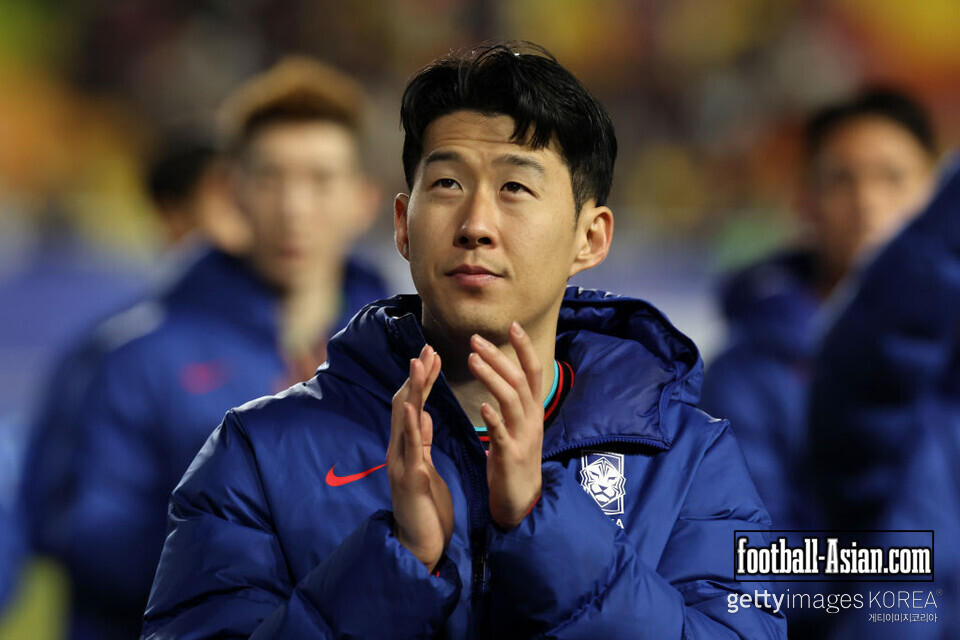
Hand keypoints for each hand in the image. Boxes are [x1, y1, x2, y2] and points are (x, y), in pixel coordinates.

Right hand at [387, 345, 453, 571]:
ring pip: (403, 419)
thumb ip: (422, 443)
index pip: (412, 404)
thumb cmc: (425, 508)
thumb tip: (422, 415)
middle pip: (404, 404)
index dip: (421, 379)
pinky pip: (409, 448)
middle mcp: (398, 450)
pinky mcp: (410, 478)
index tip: (433, 354)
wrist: (421, 545)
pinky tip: (414, 405)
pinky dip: (410, 425)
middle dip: (416, 375)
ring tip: (419, 363)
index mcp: (407, 447)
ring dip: (412, 389)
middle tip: (428, 347)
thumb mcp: (426, 469)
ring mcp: (400, 463)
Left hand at [468, 322, 543, 529]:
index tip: (513, 325)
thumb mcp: (519, 427)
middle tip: (475, 339)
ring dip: (492, 377)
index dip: (524, 348)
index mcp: (532, 411)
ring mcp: (523, 437)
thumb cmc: (514, 461)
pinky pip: (503, 433)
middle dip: (499, 356)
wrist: (522, 501)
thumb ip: (514, 403)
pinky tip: (482, 405)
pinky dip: (494, 417)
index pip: (532, 372)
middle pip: (519, 380)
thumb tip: (505, 374)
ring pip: (512, 399)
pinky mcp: (510, 456)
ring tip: (472, 360)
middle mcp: (532, 419)